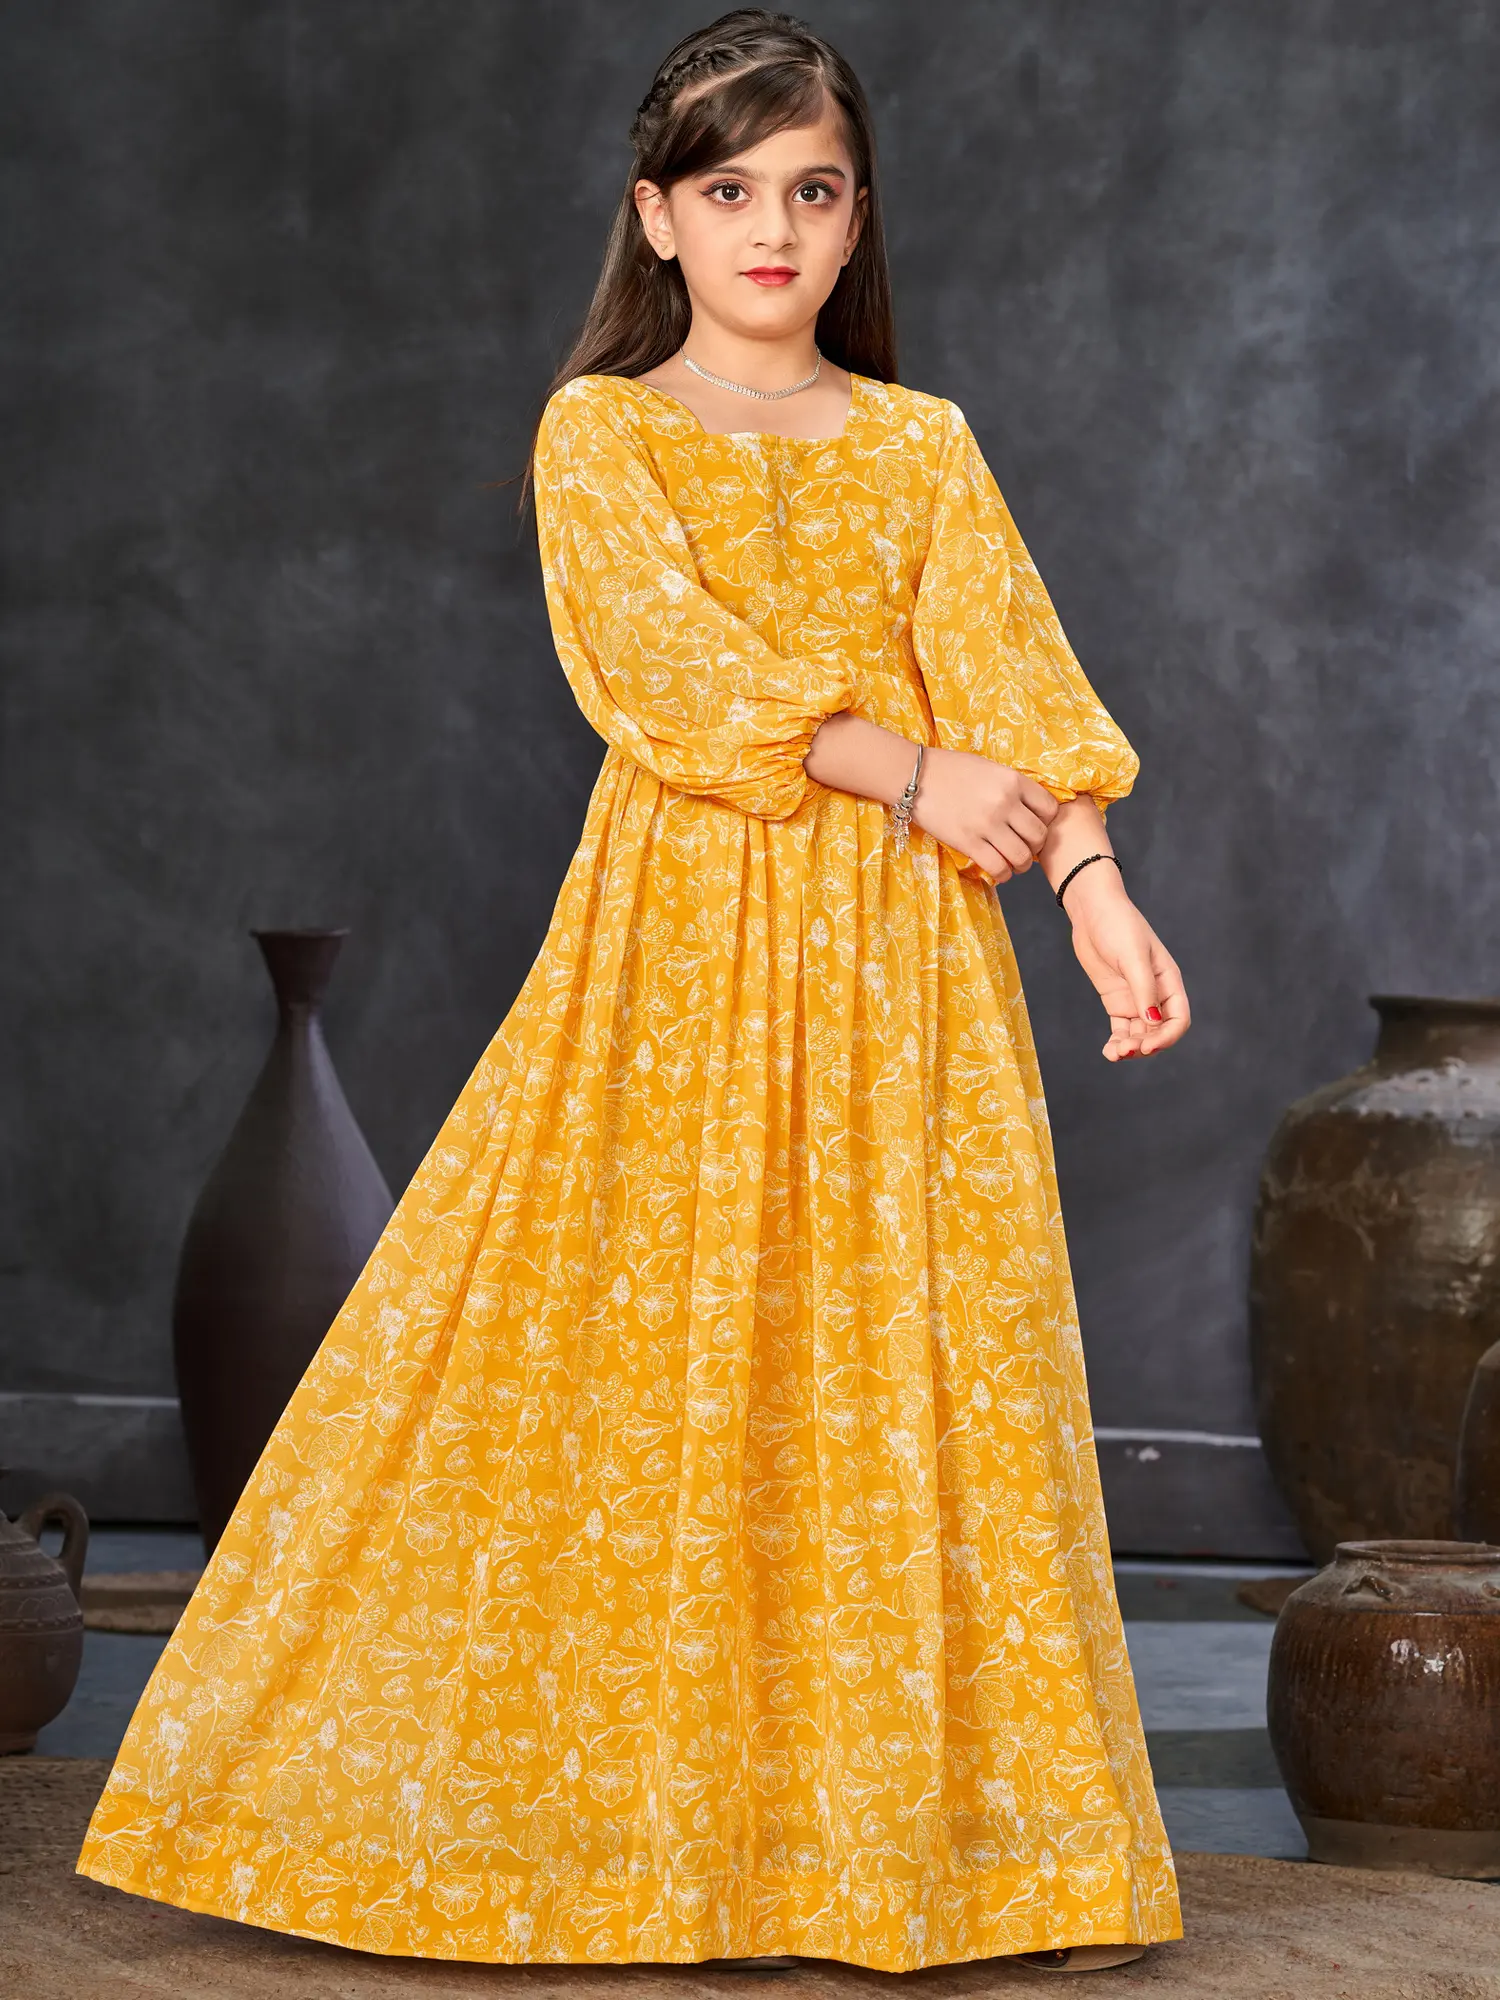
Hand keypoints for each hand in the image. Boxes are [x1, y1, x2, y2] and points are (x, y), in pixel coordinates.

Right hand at [909, 745, 1058, 881]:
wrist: (915, 777)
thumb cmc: (951, 769)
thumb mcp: (990, 768)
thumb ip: (1012, 786)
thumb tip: (1030, 808)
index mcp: (1013, 780)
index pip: (1049, 808)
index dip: (1046, 821)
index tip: (1035, 825)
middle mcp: (1005, 803)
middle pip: (1039, 836)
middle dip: (1035, 846)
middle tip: (1025, 846)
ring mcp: (988, 824)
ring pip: (1022, 857)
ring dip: (1021, 864)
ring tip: (1013, 863)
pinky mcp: (969, 843)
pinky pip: (998, 867)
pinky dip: (1003, 874)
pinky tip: (999, 870)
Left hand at [1061, 864, 1190, 1060]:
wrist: (1092, 912)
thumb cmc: (1118, 926)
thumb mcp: (1133, 957)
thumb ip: (1143, 990)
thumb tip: (1153, 1023)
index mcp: (1169, 982)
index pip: (1178, 1019)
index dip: (1167, 1037)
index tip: (1147, 1045)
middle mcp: (1155, 993)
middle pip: (1158, 1032)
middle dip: (1145, 1046)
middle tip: (1124, 1051)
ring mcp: (1135, 998)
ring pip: (1139, 1034)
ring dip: (1130, 1047)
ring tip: (1113, 1054)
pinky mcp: (1116, 1000)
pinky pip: (1122, 1029)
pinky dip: (1117, 1042)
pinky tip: (1109, 1051)